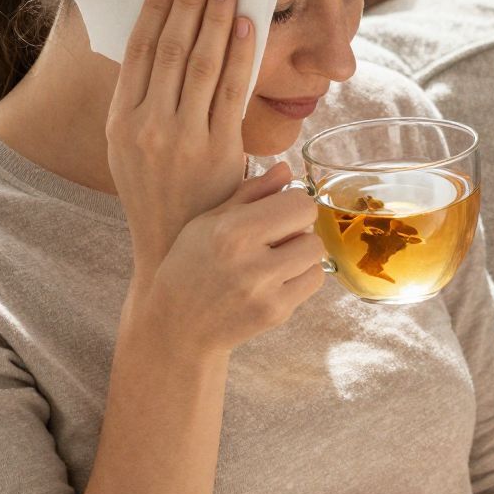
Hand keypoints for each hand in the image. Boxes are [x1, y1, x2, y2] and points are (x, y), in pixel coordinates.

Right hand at [107, 0, 258, 279]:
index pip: (138, 50)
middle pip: (170, 47)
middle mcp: (147, 124)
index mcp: (121, 120)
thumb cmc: (158, 194)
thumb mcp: (132, 149)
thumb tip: (161, 49)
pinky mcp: (219, 150)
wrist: (175, 250)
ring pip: (201, 62)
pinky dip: (240, 54)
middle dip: (188, 0)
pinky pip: (232, 91)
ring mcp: (183, 138)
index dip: (154, 7)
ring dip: (215, 16)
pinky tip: (246, 25)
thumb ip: (144, 102)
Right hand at [137, 164, 326, 356]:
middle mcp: (250, 262)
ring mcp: (266, 291)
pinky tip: (277, 277)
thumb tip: (287, 169)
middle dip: (298, 227)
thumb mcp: (207, 221)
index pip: (298, 203)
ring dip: (301, 252)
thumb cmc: (189, 266)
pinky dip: (301, 276)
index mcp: (231, 231)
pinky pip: (313, 282)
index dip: (291, 202)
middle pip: (311, 228)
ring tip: (275, 257)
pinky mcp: (276, 313)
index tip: (278, 209)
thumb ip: (250, 193)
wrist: (178, 324)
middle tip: (276, 235)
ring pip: (316, 255)